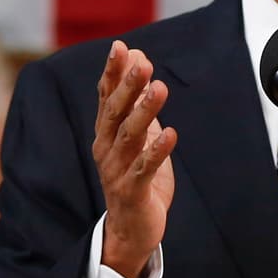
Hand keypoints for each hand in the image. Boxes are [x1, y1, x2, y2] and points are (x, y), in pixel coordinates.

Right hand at [93, 40, 177, 277]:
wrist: (130, 230)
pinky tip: (170, 133)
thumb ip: (137, 102)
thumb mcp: (137, 136)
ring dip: (144, 112)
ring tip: (159, 88)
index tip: (121, 47)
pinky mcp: (132, 191)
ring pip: (129, 137)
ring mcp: (116, 171)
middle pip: (115, 113)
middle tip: (143, 63)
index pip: (106, 97)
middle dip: (128, 86)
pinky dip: (156, 151)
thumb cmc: (135, 178)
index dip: (112, 72)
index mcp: (106, 134)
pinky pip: (144, 169)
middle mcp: (106, 149)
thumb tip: (140, 60)